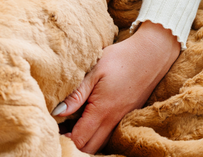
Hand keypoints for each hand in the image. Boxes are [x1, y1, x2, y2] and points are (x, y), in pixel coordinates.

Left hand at [58, 21, 179, 153]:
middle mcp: (113, 120)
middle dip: (74, 143)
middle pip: (90, 147)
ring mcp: (121, 120)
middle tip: (59, 129)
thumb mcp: (93, 72)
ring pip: (101, 142)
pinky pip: (110, 134)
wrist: (149, 56)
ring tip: (70, 125)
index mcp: (102, 111)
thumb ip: (76, 94)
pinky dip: (96, 134)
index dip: (66, 139)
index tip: (54, 129)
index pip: (81, 139)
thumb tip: (58, 112)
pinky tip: (86, 120)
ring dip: (86, 139)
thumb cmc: (118, 59)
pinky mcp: (126, 115)